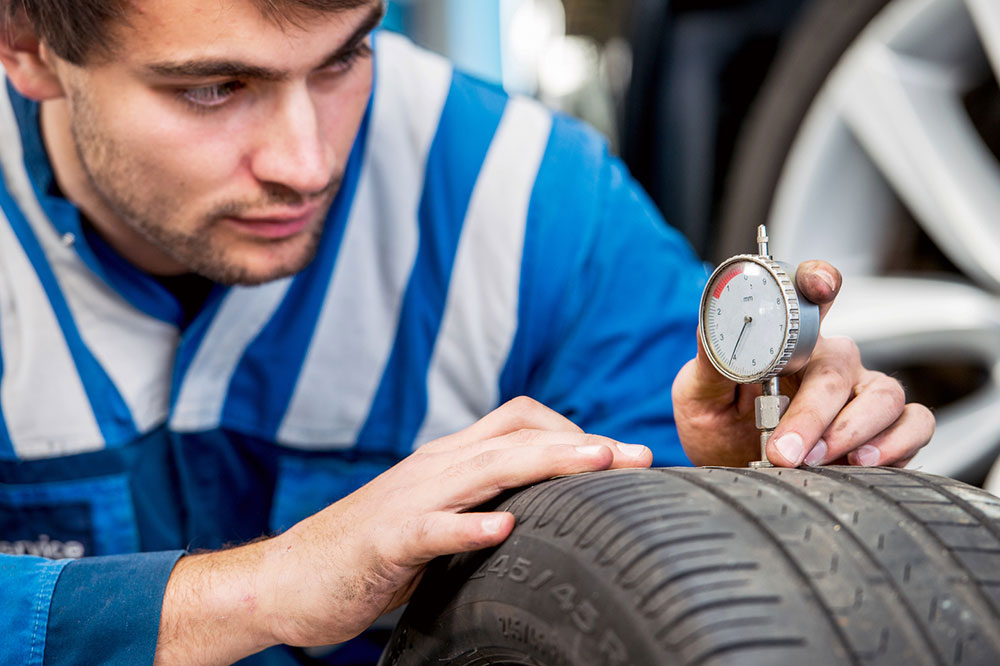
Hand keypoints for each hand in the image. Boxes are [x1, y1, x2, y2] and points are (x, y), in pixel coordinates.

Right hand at [155, 397, 651, 664]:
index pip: (518, 422)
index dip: (572, 431)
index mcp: (448, 462)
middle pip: (515, 435)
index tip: (619, 456)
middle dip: (581, 442)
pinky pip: (431, 528)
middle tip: (637, 457)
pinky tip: (501, 531)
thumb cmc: (369, 553)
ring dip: (545, 463)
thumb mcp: (435, 518)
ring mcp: (409, 501)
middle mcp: (434, 468)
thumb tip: (540, 511)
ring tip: (597, 465)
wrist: (288, 578)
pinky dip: (467, 527)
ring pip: (485, 469)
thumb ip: (479, 504)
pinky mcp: (385, 542)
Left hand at [672, 260, 933, 468]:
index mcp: (787, 341)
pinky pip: (915, 425)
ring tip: (817, 460)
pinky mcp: (883, 430)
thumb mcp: (698, 394)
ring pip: (885, 396)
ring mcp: (859, 394)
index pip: (810, 297)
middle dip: (813, 413)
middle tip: (782, 451)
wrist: (725, 469)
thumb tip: (712, 330)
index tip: (818, 288)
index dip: (818, 282)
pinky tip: (859, 463)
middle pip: (840, 366)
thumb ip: (712, 362)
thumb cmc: (714, 425)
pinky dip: (897, 445)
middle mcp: (828, 361)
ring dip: (852, 431)